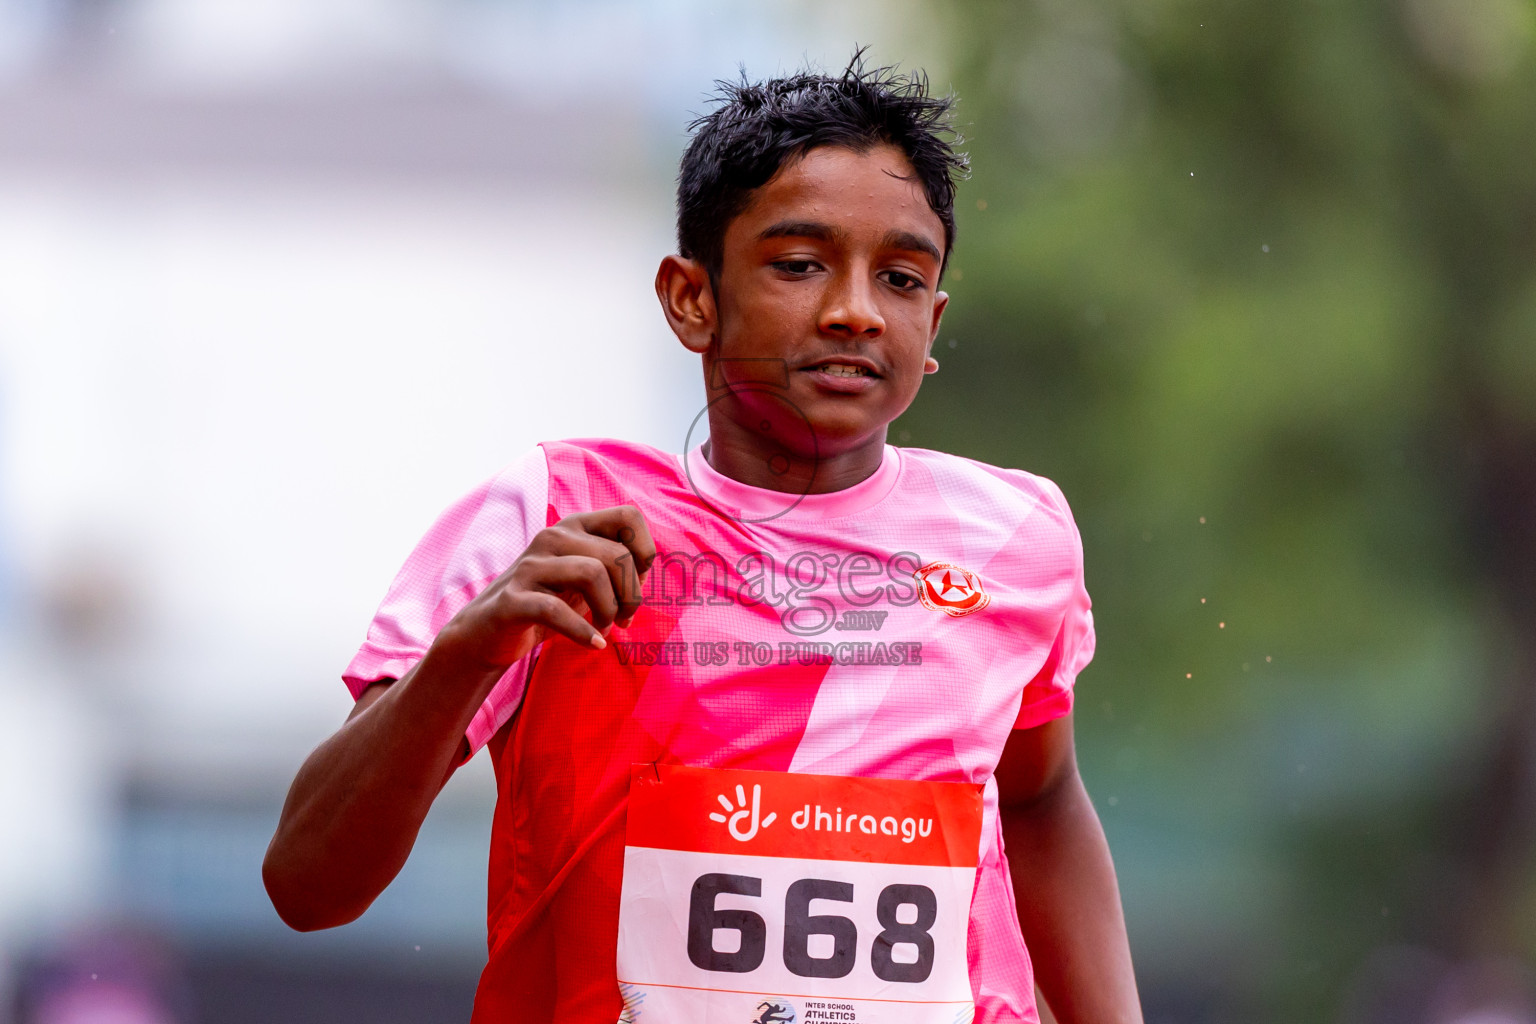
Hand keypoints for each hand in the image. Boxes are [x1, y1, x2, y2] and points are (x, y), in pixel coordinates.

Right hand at [432, 505, 655, 671]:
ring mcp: (530, 566)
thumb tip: (647, 572)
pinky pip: (556, 610)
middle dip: (631, 595)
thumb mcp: (584, 579)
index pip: (628, 516)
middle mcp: (553, 537)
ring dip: (609, 611)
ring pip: (593, 574)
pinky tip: (594, 644)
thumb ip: (615, 567)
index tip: (638, 584)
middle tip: (623, 619)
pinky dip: (583, 632)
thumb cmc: (546, 604)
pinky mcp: (513, 599)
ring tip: (604, 628)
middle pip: (617, 555)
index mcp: (575, 527)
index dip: (644, 552)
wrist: (487, 634)